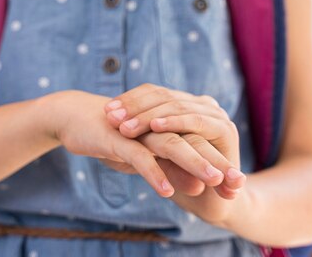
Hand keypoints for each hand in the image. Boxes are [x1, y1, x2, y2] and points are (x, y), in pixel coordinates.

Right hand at [45, 90, 231, 197]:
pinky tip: (167, 192)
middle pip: (194, 139)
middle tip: (235, 183)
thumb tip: (199, 187)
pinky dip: (155, 173)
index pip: (200, 140)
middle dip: (216, 162)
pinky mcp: (119, 137)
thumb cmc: (114, 138)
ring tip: (213, 182)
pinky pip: (140, 155)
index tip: (237, 186)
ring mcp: (140, 127)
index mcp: (169, 122)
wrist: (75, 119)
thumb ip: (173, 169)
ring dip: (194, 163)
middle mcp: (159, 121)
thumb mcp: (148, 157)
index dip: (219, 161)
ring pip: (172, 144)